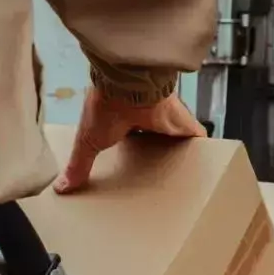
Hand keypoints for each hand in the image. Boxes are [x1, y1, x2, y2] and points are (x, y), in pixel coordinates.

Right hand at [54, 89, 204, 193]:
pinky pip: (200, 138)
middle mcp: (150, 119)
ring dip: (183, 154)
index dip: (135, 151)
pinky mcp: (185, 124)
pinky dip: (207, 150)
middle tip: (164, 176)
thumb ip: (79, 164)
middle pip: (158, 140)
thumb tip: (61, 187)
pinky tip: (212, 164)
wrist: (127, 87)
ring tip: (187, 175)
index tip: (136, 167)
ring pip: (179, 140)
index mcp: (126, 121)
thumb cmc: (105, 106)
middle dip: (161, 154)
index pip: (132, 138)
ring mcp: (169, 120)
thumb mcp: (89, 141)